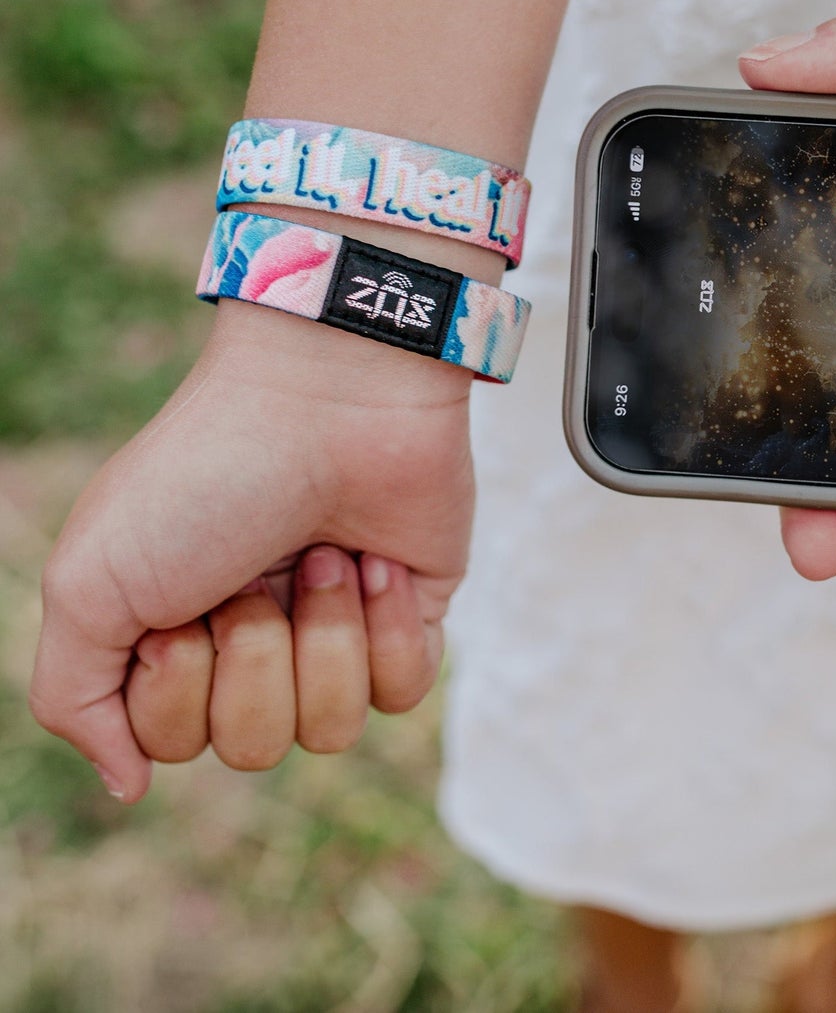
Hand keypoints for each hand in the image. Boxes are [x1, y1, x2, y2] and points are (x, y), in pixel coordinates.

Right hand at [29, 303, 474, 800]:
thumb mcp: (89, 582)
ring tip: (322, 556)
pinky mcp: (411, 613)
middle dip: (255, 658)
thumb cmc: (205, 475)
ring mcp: (339, 629)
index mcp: (177, 635)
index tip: (181, 599)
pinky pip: (404, 693)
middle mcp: (258, 642)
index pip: (173, 741)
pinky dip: (386, 629)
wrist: (328, 397)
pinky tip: (375, 562)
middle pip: (256, 746)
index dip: (179, 683)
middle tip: (255, 571)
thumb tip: (129, 786)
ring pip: (332, 730)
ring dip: (324, 638)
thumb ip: (75, 698)